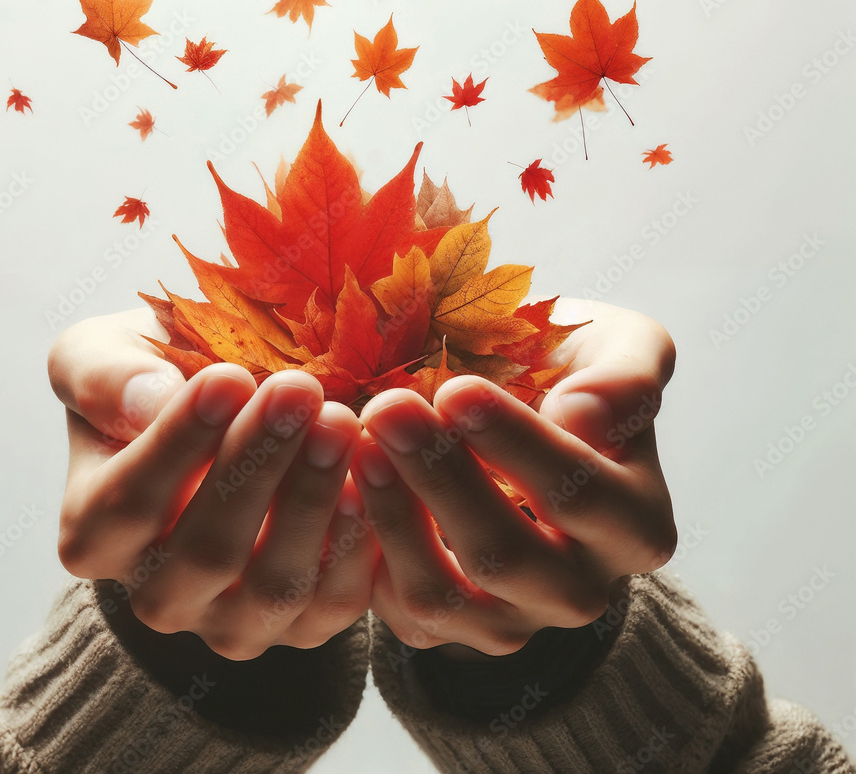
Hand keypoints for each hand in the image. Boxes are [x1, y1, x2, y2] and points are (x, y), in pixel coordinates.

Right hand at [48, 309, 374, 658]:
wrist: (230, 413)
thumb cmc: (160, 376)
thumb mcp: (104, 354)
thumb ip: (103, 375)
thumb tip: (148, 402)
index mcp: (95, 534)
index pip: (126, 505)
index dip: (177, 444)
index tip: (228, 377)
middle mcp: (159, 595)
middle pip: (206, 551)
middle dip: (257, 464)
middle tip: (299, 390)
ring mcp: (232, 621)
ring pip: (272, 584)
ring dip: (312, 500)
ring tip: (341, 421)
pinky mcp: (301, 625)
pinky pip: (333, 601)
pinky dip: (358, 542)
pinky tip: (374, 474)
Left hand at [351, 298, 677, 655]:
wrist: (514, 426)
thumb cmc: (568, 374)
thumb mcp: (622, 350)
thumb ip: (628, 375)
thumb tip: (584, 415)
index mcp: (635, 526)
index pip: (577, 494)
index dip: (514, 444)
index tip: (456, 388)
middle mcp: (581, 590)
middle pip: (506, 554)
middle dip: (440, 478)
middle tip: (388, 407)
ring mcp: (511, 619)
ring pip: (445, 595)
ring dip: (394, 518)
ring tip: (361, 443)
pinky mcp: (447, 629)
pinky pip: (400, 608)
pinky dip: (366, 553)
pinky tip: (343, 486)